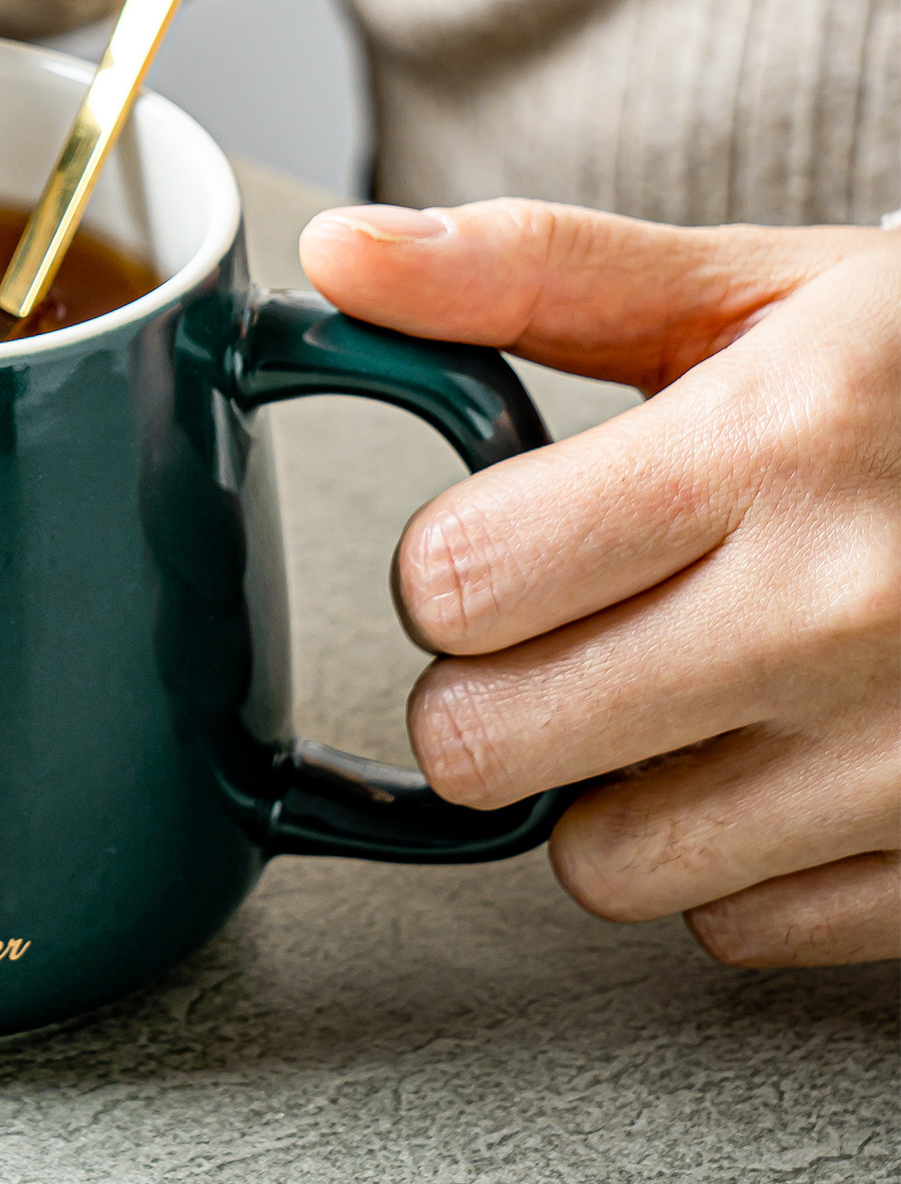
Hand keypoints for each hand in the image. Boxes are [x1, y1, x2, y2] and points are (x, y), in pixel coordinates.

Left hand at [301, 199, 900, 967]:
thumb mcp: (754, 292)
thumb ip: (530, 274)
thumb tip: (339, 256)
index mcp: (769, 445)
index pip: (458, 580)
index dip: (452, 565)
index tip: (507, 542)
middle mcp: (845, 612)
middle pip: (489, 742)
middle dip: (494, 685)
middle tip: (575, 623)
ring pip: (601, 862)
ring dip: (612, 783)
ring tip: (692, 683)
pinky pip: (739, 927)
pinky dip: (738, 856)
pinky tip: (791, 752)